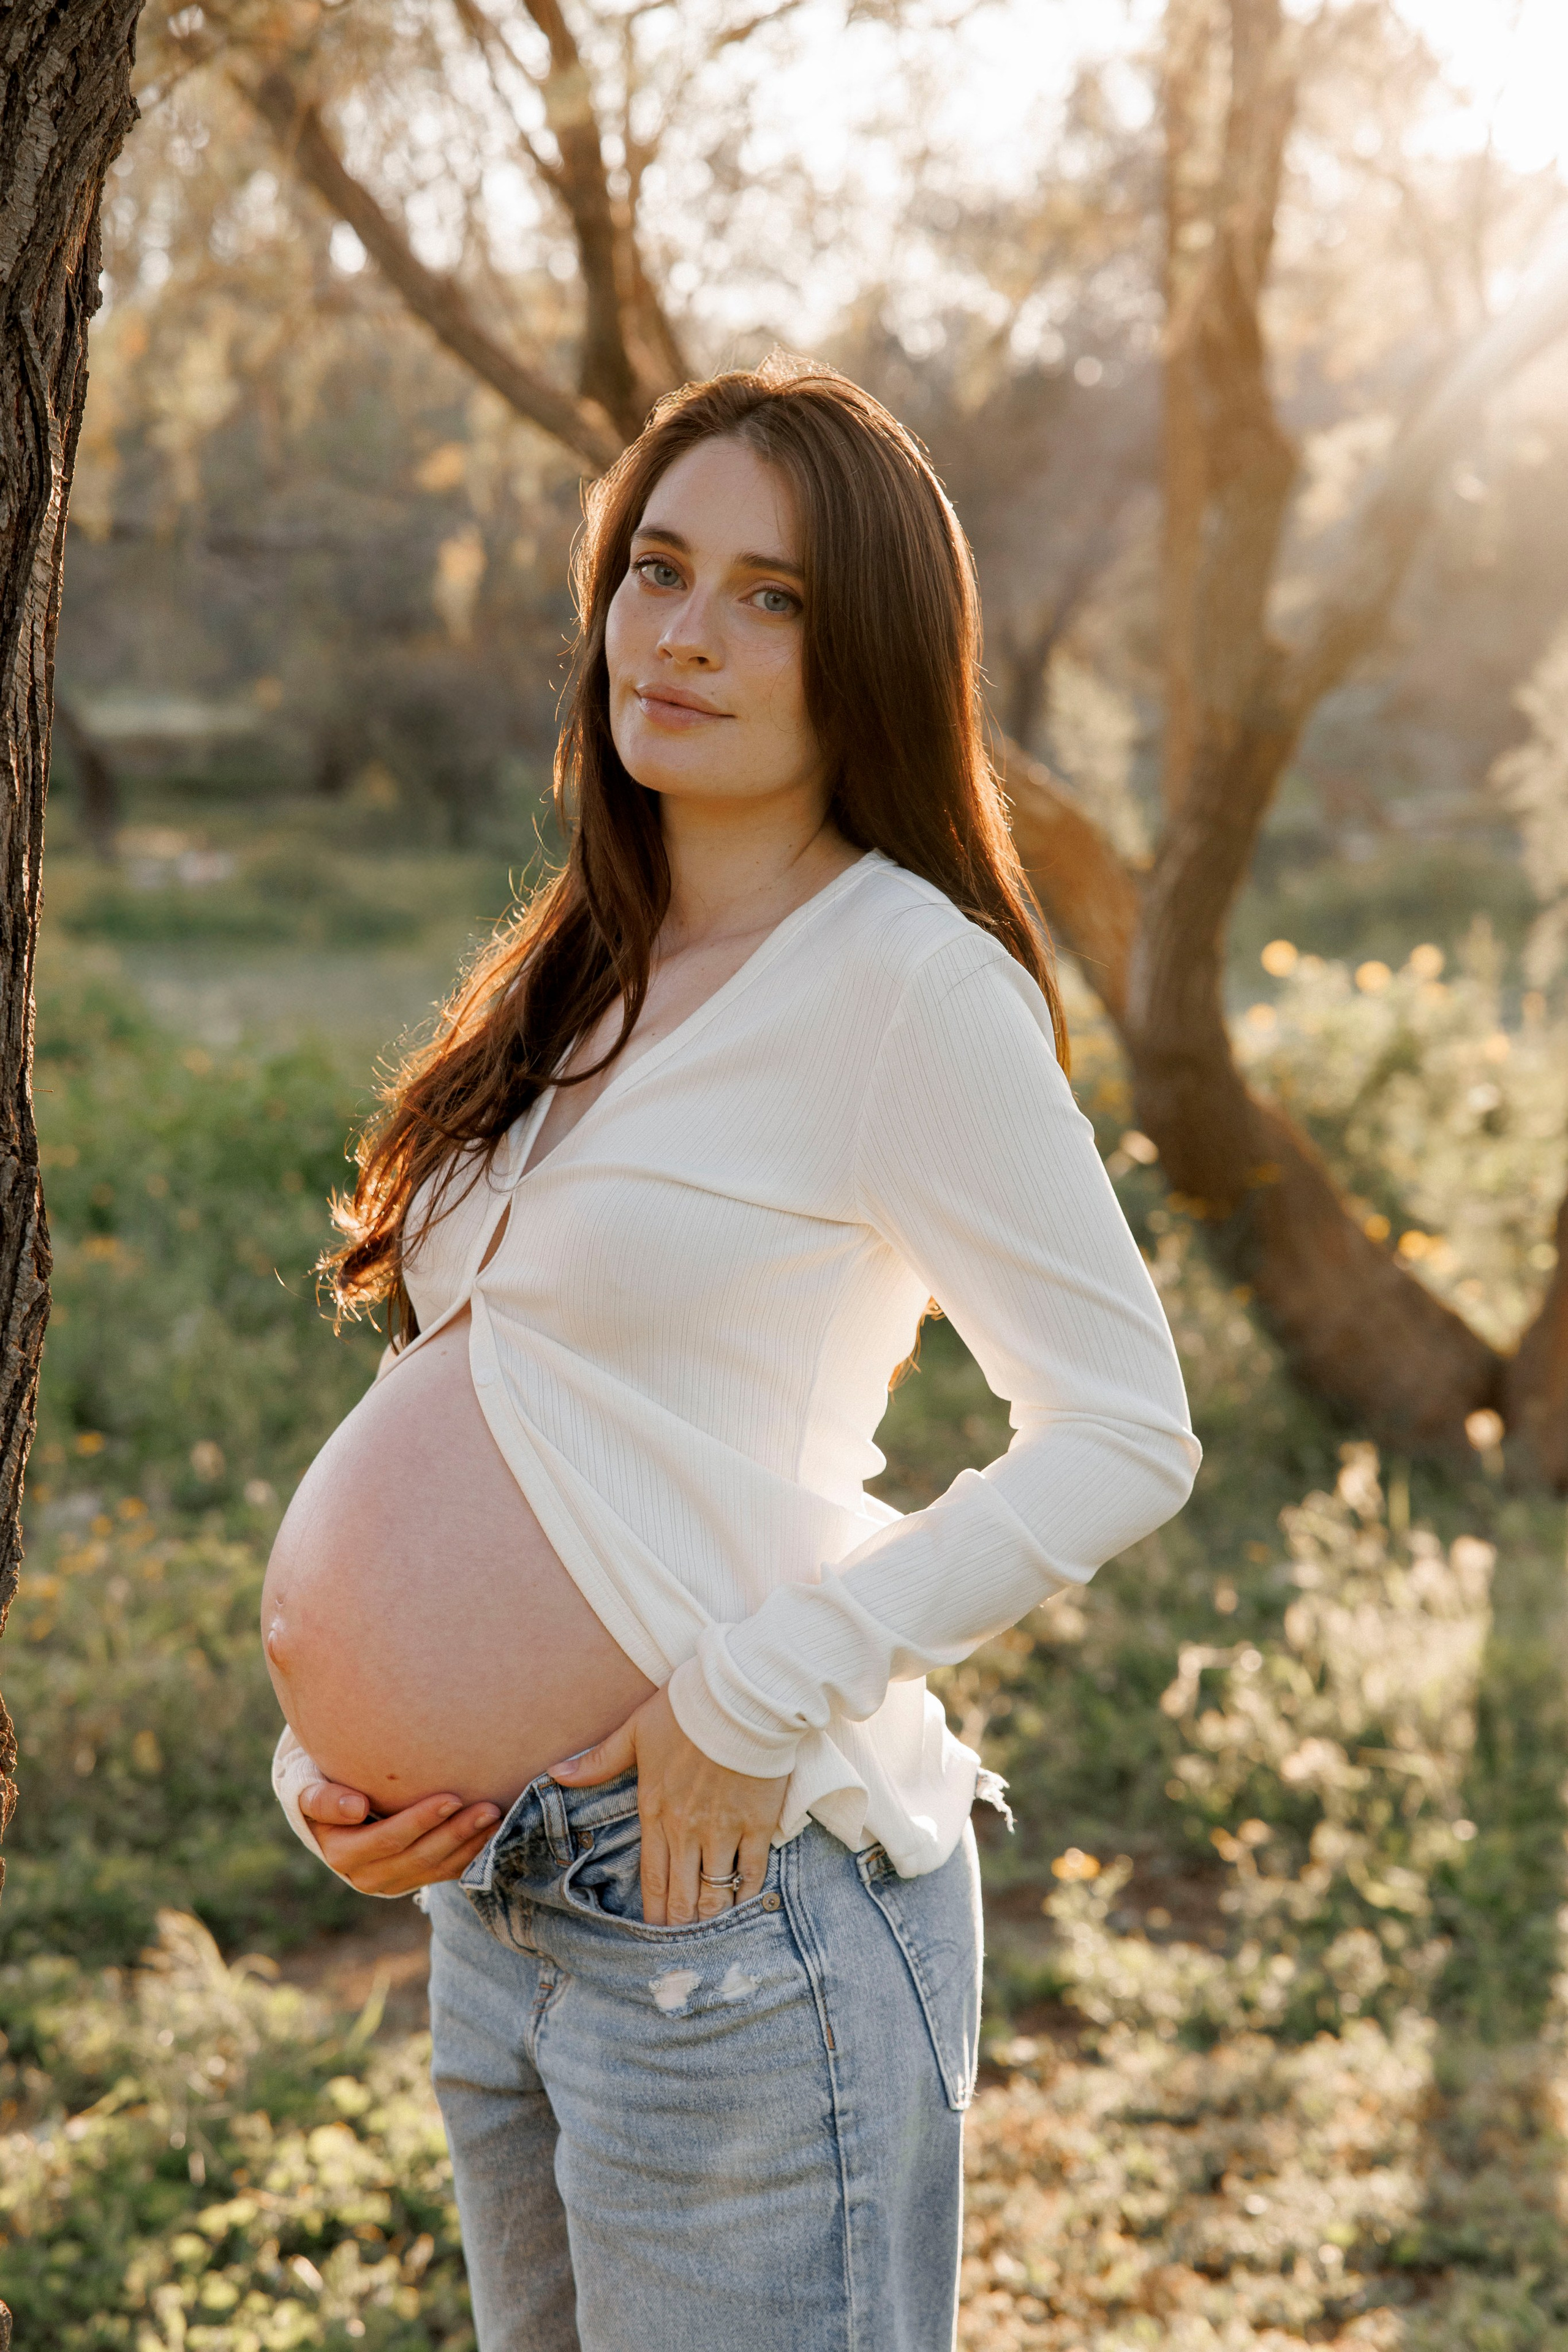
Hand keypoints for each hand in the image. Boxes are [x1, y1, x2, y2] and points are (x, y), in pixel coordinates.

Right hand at [300, 1778, 500, 1896]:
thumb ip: (323, 1798)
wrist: (333, 1813)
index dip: (421, 1821)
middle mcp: (366, 1876)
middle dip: (456, 1832)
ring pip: (437, 1867)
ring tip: (497, 1815)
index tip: (452, 1797)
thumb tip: (355, 1808)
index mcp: (343, 1854)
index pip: (388, 1839)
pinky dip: (471, 1854)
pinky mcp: (411, 1881)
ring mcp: (392, 1883)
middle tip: (489, 1805)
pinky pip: (445, 1872)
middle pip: (419, 1856)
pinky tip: (493, 1833)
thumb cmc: (324, 1788)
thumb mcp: (311, 1790)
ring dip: (470, 1843)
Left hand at [551, 1687, 787, 1925]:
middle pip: (681, 1896)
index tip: (651, 1937)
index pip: (650, 1879)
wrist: (740, 1695)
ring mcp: (724, 1830)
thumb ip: (598, 1760)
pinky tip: (744, 1910)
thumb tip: (556, 1772)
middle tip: (679, 1955)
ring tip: (709, 1940)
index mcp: (654, 1811)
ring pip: (715, 1892)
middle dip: (679, 1928)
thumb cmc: (685, 1709)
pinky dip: (747, 1896)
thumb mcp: (635, 1731)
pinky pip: (752, 1872)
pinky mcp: (758, 1824)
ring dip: (710, 1919)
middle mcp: (687, 1829)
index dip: (651, 1915)